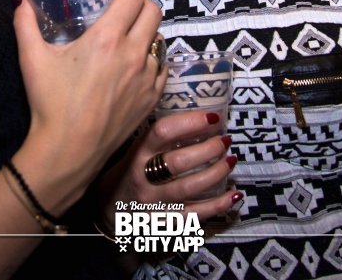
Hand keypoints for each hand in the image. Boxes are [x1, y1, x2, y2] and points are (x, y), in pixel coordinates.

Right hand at [12, 0, 166, 207]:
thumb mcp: (32, 59)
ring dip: (148, 31)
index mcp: (107, 38)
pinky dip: (153, 59)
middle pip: (153, 12)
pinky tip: (139, 63)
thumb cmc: (50, 104)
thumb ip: (25, 25)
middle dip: (142, 2)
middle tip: (128, 4)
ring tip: (132, 35)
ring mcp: (146, 78)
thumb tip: (20, 1)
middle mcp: (133, 54)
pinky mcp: (151, 99)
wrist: (68, 150)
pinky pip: (162, 68)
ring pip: (159, 40)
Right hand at [98, 110, 239, 222]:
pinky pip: (195, 214)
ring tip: (231, 160)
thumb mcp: (134, 151)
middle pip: (179, 161)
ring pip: (189, 187)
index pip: (162, 132)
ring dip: (216, 172)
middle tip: (225, 140)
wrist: (108, 214)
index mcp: (137, 154)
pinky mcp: (164, 223)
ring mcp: (153, 203)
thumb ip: (158, 138)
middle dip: (209, 149)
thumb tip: (199, 120)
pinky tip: (234, 194)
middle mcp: (143, 177)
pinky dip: (218, 204)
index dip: (190, 122)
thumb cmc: (127, 174)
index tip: (213, 117)